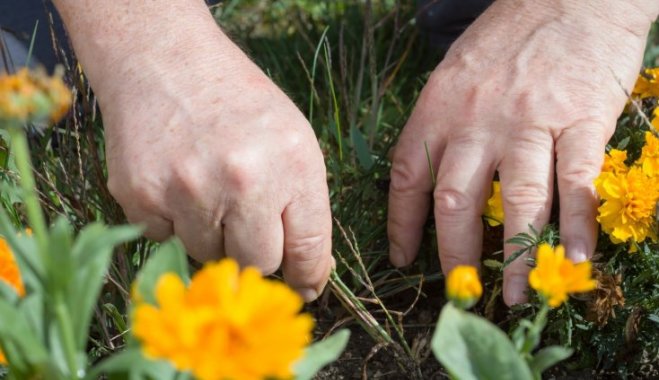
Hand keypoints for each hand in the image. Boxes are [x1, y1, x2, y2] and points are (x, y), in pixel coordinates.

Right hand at [52, 0, 332, 300]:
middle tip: (245, 221)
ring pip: (207, 256)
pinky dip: (173, 220)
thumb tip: (304, 273)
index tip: (303, 286)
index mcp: (292, 165)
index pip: (309, 251)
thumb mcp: (292, 139)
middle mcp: (243, 181)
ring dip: (211, 234)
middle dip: (256, 253)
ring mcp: (188, 191)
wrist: (165, 62)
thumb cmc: (238, 103)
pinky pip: (165, 239)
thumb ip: (303, 204)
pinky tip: (176, 181)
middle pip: (257, 264)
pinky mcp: (141, 196)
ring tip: (206, 185)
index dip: (307, 277)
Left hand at [388, 0, 656, 304]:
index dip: (402, 225)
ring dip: (516, 256)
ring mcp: (530, 121)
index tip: (401, 258)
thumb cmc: (509, 34)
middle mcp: (477, 120)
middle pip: (455, 201)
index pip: (407, 178)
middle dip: (454, 254)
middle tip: (460, 288)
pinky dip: (578, 225)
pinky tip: (575, 258)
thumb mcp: (454, 72)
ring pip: (517, 201)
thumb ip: (442, 125)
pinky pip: (576, 182)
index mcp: (438, 108)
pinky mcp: (582, 119)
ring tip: (517, 296)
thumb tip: (433, 180)